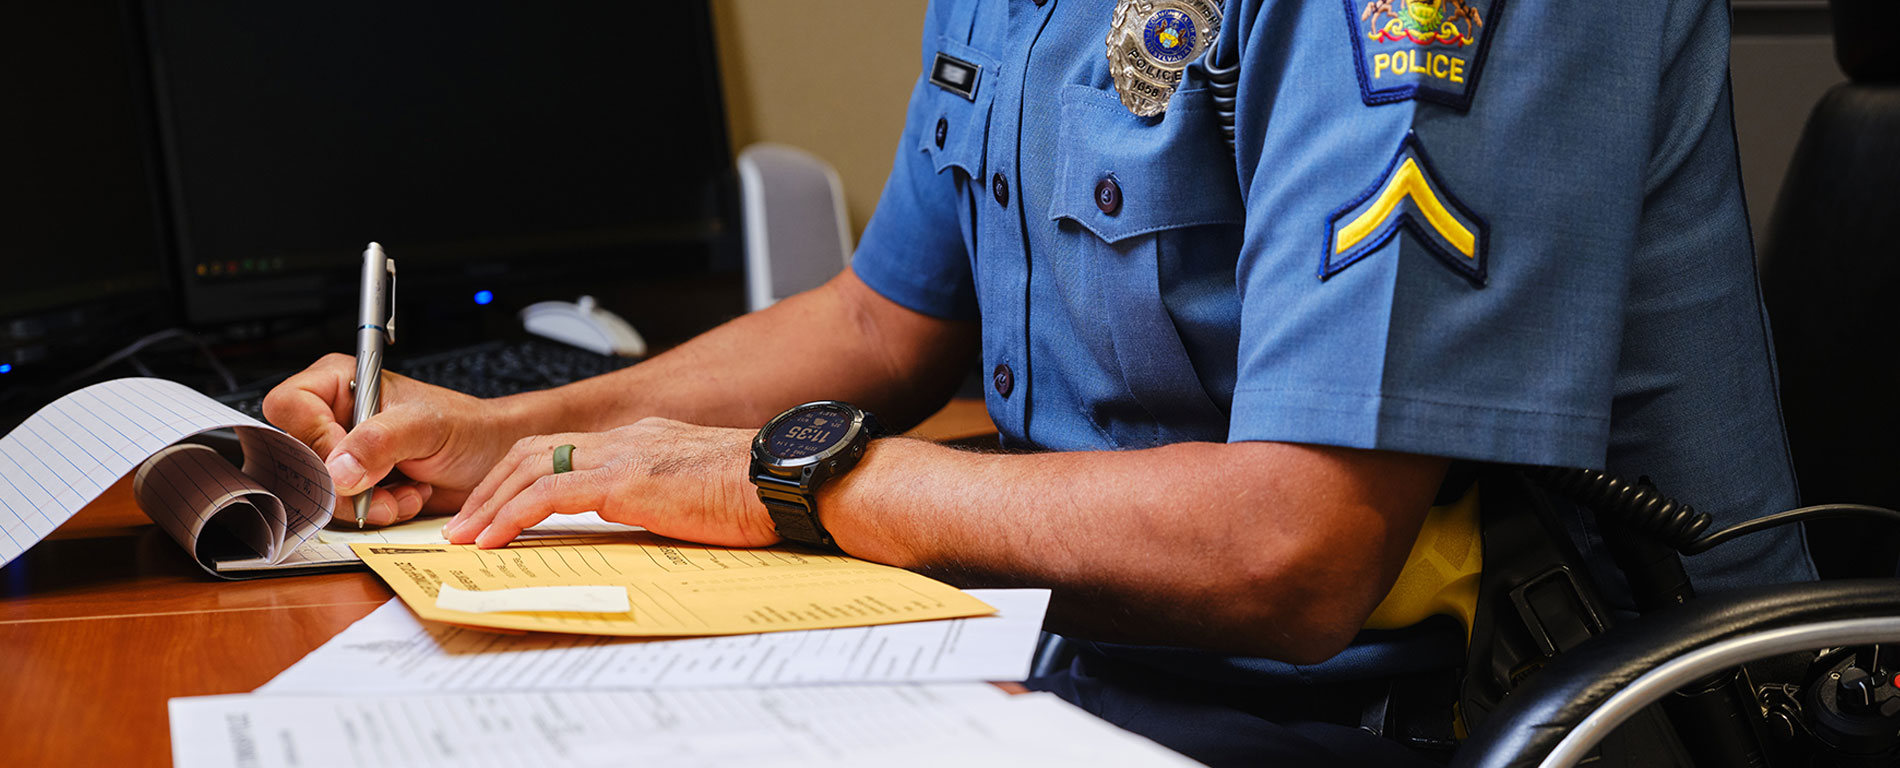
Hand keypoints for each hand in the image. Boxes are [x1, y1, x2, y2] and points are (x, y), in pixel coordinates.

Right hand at [262, 353, 525, 525]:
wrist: (490, 459)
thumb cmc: (465, 427)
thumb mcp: (425, 426)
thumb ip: (380, 441)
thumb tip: (338, 469)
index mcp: (339, 382)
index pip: (290, 406)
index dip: (314, 435)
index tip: (349, 455)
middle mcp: (333, 417)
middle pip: (297, 455)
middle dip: (342, 480)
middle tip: (380, 482)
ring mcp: (342, 455)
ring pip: (318, 489)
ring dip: (364, 501)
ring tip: (405, 490)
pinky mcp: (355, 486)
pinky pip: (342, 509)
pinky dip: (376, 511)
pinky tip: (407, 496)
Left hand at [442, 417, 776, 548]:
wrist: (785, 480)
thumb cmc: (758, 492)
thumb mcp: (698, 492)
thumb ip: (665, 499)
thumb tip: (647, 525)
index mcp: (643, 441)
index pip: (565, 450)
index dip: (522, 477)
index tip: (500, 509)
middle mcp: (626, 439)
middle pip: (535, 451)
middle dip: (491, 487)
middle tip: (466, 523)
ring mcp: (623, 456)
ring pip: (531, 468)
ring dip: (490, 504)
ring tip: (467, 536)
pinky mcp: (624, 481)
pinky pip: (548, 495)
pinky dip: (512, 515)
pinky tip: (494, 539)